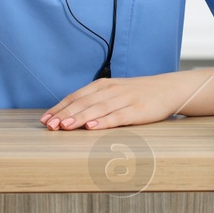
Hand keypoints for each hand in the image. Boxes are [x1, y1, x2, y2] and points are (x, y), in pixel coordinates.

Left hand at [41, 74, 189, 130]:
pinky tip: (92, 127)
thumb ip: (95, 100)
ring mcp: (124, 99)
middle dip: (63, 114)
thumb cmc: (137, 94)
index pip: (75, 97)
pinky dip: (103, 121)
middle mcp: (110, 90)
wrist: (169, 89)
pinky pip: (117, 116)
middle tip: (49, 126)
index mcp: (102, 85)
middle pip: (82, 103)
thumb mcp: (114, 93)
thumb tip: (69, 114)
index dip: (59, 108)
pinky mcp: (137, 110)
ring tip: (64, 127)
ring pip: (97, 109)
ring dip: (78, 118)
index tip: (44, 119)